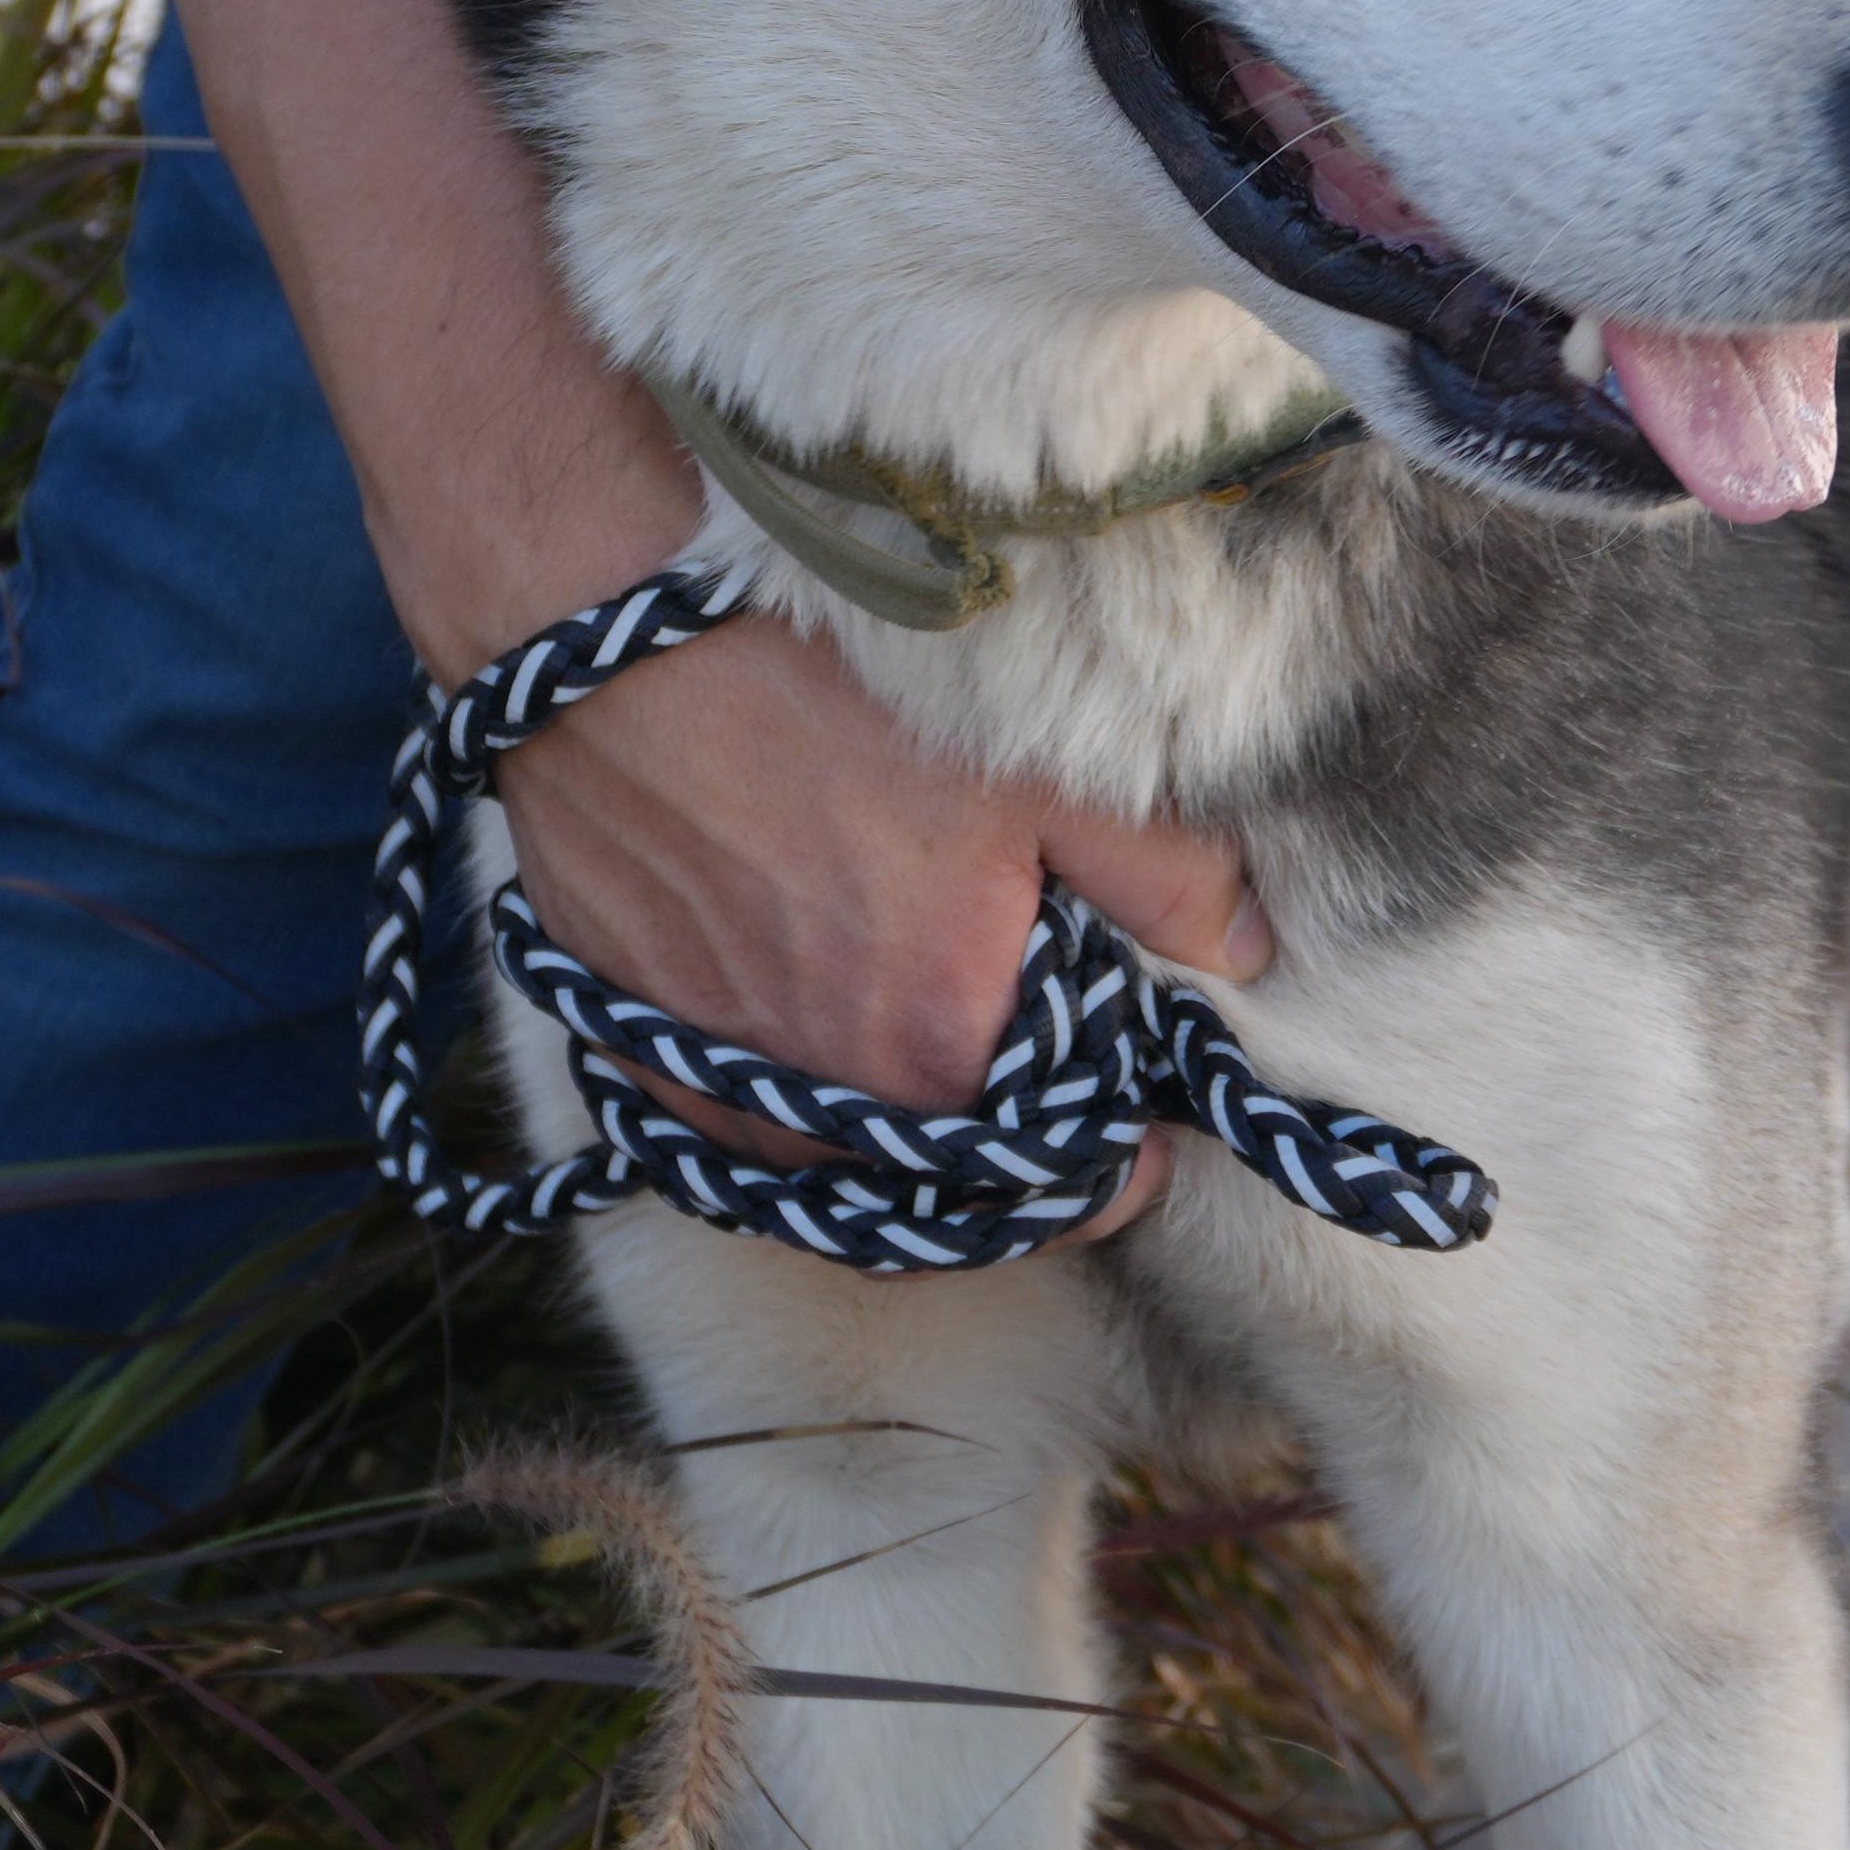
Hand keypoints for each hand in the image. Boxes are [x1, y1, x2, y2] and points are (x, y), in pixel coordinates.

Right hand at [434, 486, 1269, 1243]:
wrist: (604, 648)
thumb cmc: (822, 696)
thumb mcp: (1039, 769)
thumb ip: (1166, 877)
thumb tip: (1245, 949)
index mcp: (941, 1052)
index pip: (1067, 1184)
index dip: (1119, 1158)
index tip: (1140, 1123)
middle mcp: (824, 1104)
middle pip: (950, 1202)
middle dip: (1010, 1168)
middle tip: (1044, 1095)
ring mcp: (718, 1086)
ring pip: (835, 1187)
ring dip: (898, 1160)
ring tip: (936, 1087)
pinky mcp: (636, 1048)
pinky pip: (730, 1145)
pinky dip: (787, 1133)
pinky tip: (817, 1063)